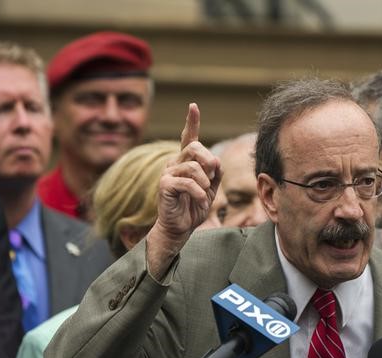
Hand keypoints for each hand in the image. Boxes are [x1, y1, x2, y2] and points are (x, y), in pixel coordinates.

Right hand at [146, 103, 221, 278]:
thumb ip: (215, 173)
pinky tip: (200, 200)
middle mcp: (175, 162)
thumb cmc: (193, 207)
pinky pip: (187, 182)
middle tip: (214, 173)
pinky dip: (199, 193)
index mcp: (186, 161)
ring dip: (205, 181)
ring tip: (205, 193)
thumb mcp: (211, 188)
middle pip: (195, 147)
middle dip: (209, 159)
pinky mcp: (164, 185)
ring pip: (193, 166)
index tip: (193, 106)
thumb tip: (216, 161)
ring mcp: (168, 172)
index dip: (192, 122)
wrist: (180, 227)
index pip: (189, 138)